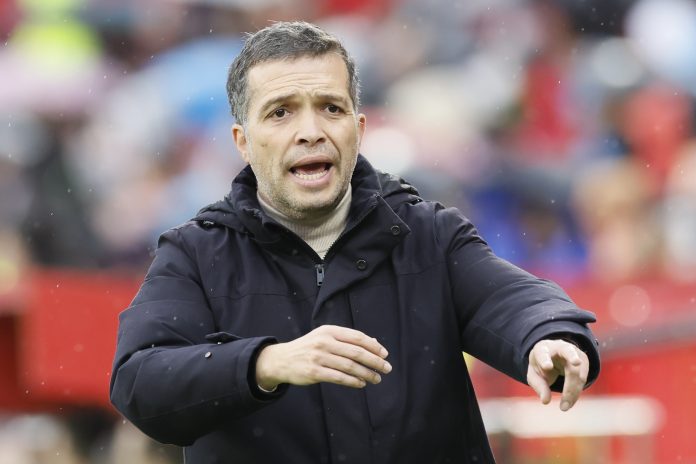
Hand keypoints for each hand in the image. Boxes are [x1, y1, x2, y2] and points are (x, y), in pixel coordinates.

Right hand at [255, 325, 391, 390]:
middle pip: (356, 352)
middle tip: (387, 369)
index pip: (357, 337)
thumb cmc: (308, 348)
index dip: (373, 346)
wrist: (282, 359)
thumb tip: (375, 343)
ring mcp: (318, 357)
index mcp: (329, 330)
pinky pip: (339, 377)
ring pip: (350, 366)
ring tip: (376, 379)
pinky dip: (353, 381)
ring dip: (366, 374)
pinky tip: (361, 384)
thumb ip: (348, 339)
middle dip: (375, 361)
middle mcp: (324, 342)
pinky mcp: (314, 372)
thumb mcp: (325, 337)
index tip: (385, 355)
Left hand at [527, 339, 588, 410]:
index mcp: (542, 348)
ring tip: (564, 406)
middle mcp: (560, 347)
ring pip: (577, 370)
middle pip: (568, 353)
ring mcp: (574, 352)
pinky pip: (583, 378)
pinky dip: (576, 392)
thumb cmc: (541, 364)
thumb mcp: (535, 375)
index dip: (545, 360)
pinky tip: (570, 401)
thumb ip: (539, 386)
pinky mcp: (584, 360)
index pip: (543, 353)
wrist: (553, 355)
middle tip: (573, 373)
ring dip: (573, 390)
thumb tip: (545, 401)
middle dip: (572, 360)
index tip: (547, 367)